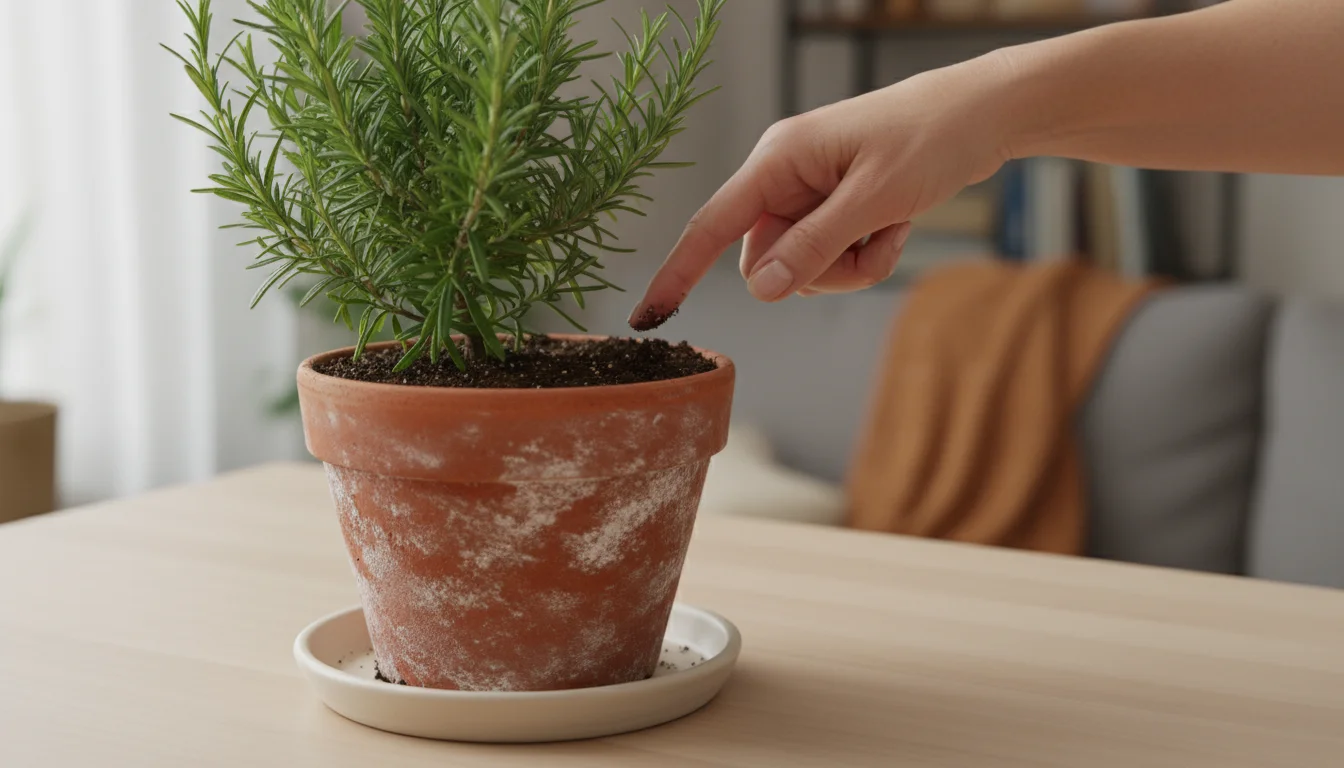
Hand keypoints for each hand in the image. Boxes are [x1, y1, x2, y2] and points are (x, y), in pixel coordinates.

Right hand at [629, 52, 1015, 328]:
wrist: (983, 114)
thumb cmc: (930, 139)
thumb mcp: (873, 200)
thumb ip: (813, 247)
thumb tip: (759, 291)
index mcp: (778, 159)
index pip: (711, 225)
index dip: (679, 272)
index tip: (649, 315)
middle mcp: (783, 175)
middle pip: (765, 259)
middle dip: (816, 271)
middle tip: (869, 244)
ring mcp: (808, 193)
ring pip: (800, 266)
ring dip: (847, 266)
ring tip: (890, 229)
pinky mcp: (833, 206)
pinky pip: (829, 257)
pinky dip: (863, 256)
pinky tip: (896, 226)